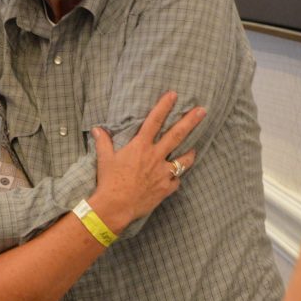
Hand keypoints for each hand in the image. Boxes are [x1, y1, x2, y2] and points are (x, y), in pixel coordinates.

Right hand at [90, 91, 204, 233]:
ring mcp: (163, 172)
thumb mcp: (104, 159)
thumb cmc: (109, 181)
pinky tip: (174, 177)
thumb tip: (97, 129)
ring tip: (195, 148)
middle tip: (203, 110)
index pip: (154, 121)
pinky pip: (176, 180)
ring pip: (184, 159)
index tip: (174, 95)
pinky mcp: (166, 188)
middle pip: (177, 135)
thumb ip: (103, 142)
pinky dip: (175, 178)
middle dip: (191, 121)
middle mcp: (155, 156)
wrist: (116, 206)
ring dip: (190, 153)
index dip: (164, 106)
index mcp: (140, 146)